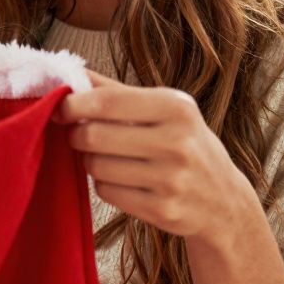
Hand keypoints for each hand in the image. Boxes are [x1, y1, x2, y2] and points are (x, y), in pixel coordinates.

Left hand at [55, 71, 259, 242]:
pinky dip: (105, 185)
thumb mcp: (164, 109)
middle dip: (76, 135)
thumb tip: (70, 72)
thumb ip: (117, 91)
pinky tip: (123, 180)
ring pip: (95, 166)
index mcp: (177, 108)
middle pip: (93, 135)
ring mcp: (171, 179)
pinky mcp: (163, 211)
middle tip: (79, 135)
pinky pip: (106, 192)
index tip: (59, 107)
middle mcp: (177, 142)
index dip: (73, 104)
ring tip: (108, 158)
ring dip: (90, 162)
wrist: (225, 201)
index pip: (107, 101)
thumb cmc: (185, 144)